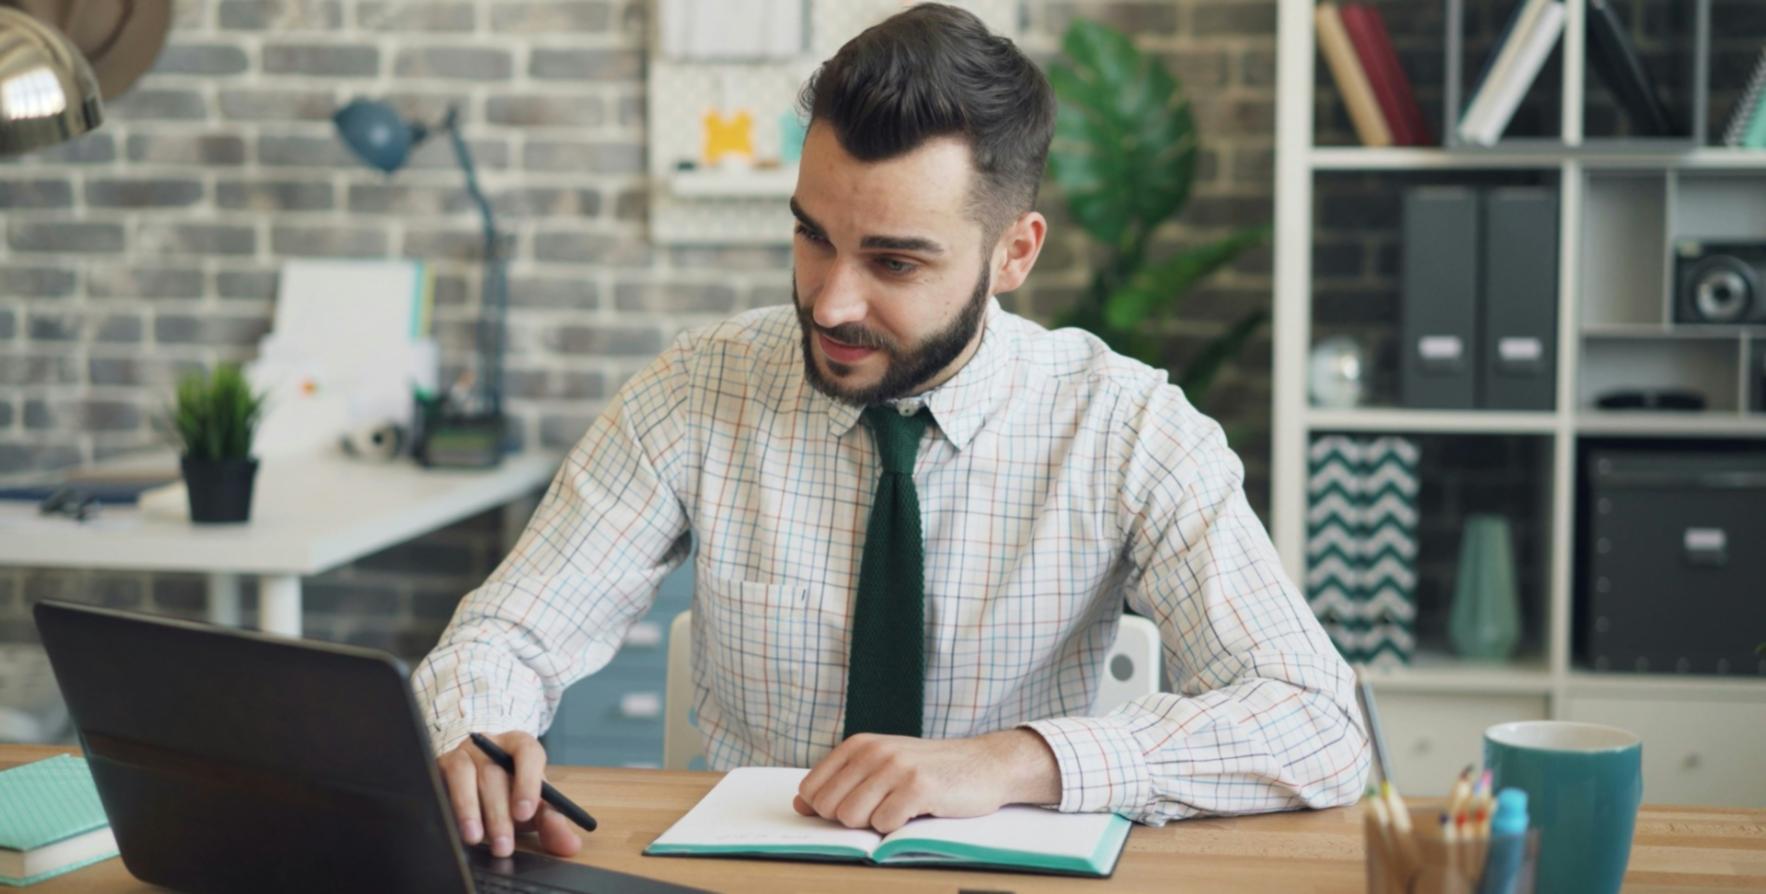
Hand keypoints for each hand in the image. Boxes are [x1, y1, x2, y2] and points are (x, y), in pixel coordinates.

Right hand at [436, 730, 581, 857]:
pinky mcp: (440, 766)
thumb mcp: (534, 805)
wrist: (479, 781)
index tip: (525, 813)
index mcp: (520, 745)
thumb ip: (552, 822)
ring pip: (464, 776)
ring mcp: (463, 753)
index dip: (527, 782)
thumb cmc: (511, 790)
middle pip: (494, 773)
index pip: (527, 753)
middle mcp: (490, 744)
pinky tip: (453, 828)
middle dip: (498, 813)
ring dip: (469, 810)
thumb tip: (571, 846)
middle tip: (503, 845)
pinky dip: (448, 807)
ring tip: (475, 838)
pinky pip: (441, 785)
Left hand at [792, 730, 1060, 833]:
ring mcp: (895, 767)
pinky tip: (918, 812)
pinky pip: (884, 824)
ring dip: (876, 823)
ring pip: (852, 817)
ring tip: (901, 809)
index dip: (829, 810)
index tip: (859, 805)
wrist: (985, 764)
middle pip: (829, 808)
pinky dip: (899, 828)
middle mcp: (873, 751)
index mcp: (859, 745)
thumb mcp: (881, 767)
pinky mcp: (918, 787)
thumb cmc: (930, 770)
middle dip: (852, 818)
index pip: (812, 790)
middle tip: (883, 808)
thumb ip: (841, 783)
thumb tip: (799, 804)